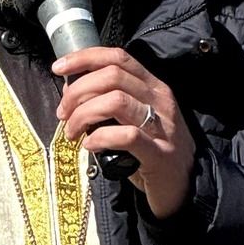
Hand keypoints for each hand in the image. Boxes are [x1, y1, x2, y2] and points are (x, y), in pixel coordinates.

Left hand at [53, 47, 194, 220]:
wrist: (185, 186)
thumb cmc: (153, 151)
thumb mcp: (134, 119)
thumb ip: (108, 102)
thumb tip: (71, 92)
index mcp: (153, 87)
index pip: (118, 57)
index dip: (85, 58)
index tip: (59, 68)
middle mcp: (160, 100)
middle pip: (112, 76)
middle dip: (78, 91)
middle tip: (63, 113)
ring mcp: (162, 126)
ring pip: (116, 101)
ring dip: (83, 114)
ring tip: (72, 132)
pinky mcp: (159, 153)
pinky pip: (126, 136)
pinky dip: (100, 138)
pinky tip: (90, 145)